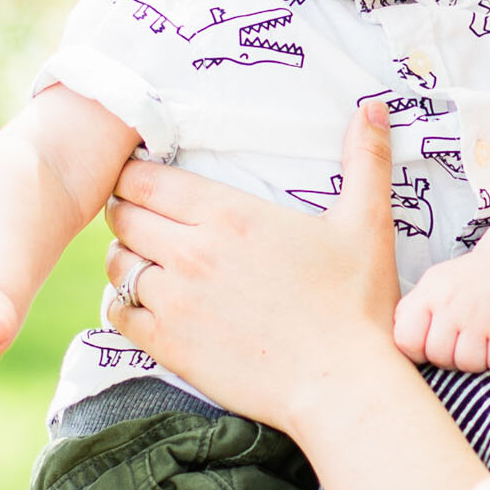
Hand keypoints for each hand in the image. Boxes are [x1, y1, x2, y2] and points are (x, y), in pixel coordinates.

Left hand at [103, 100, 400, 431]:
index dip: (135, 174)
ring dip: (124, 256)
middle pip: (122, 216)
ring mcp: (175, 301)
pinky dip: (123, 303)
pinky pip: (119, 313)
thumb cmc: (355, 305)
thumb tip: (373, 105)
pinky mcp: (170, 345)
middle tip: (139, 212)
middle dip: (125, 209)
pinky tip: (143, 301)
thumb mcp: (367, 223)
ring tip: (142, 256)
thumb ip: (365, 160)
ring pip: (117, 264)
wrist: (341, 385)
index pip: (146, 179)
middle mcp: (191, 252)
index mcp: (229, 215)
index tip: (143, 177)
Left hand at [394, 238, 489, 373]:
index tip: (432, 345)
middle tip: (462, 343)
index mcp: (429, 295)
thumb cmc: (467, 282)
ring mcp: (483, 315)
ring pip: (469, 363)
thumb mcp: (432, 285)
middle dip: (450, 358)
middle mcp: (452, 304)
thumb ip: (410, 312)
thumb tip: (399, 345)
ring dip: (477, 360)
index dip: (418, 352)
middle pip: (439, 356)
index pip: (406, 341)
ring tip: (482, 342)